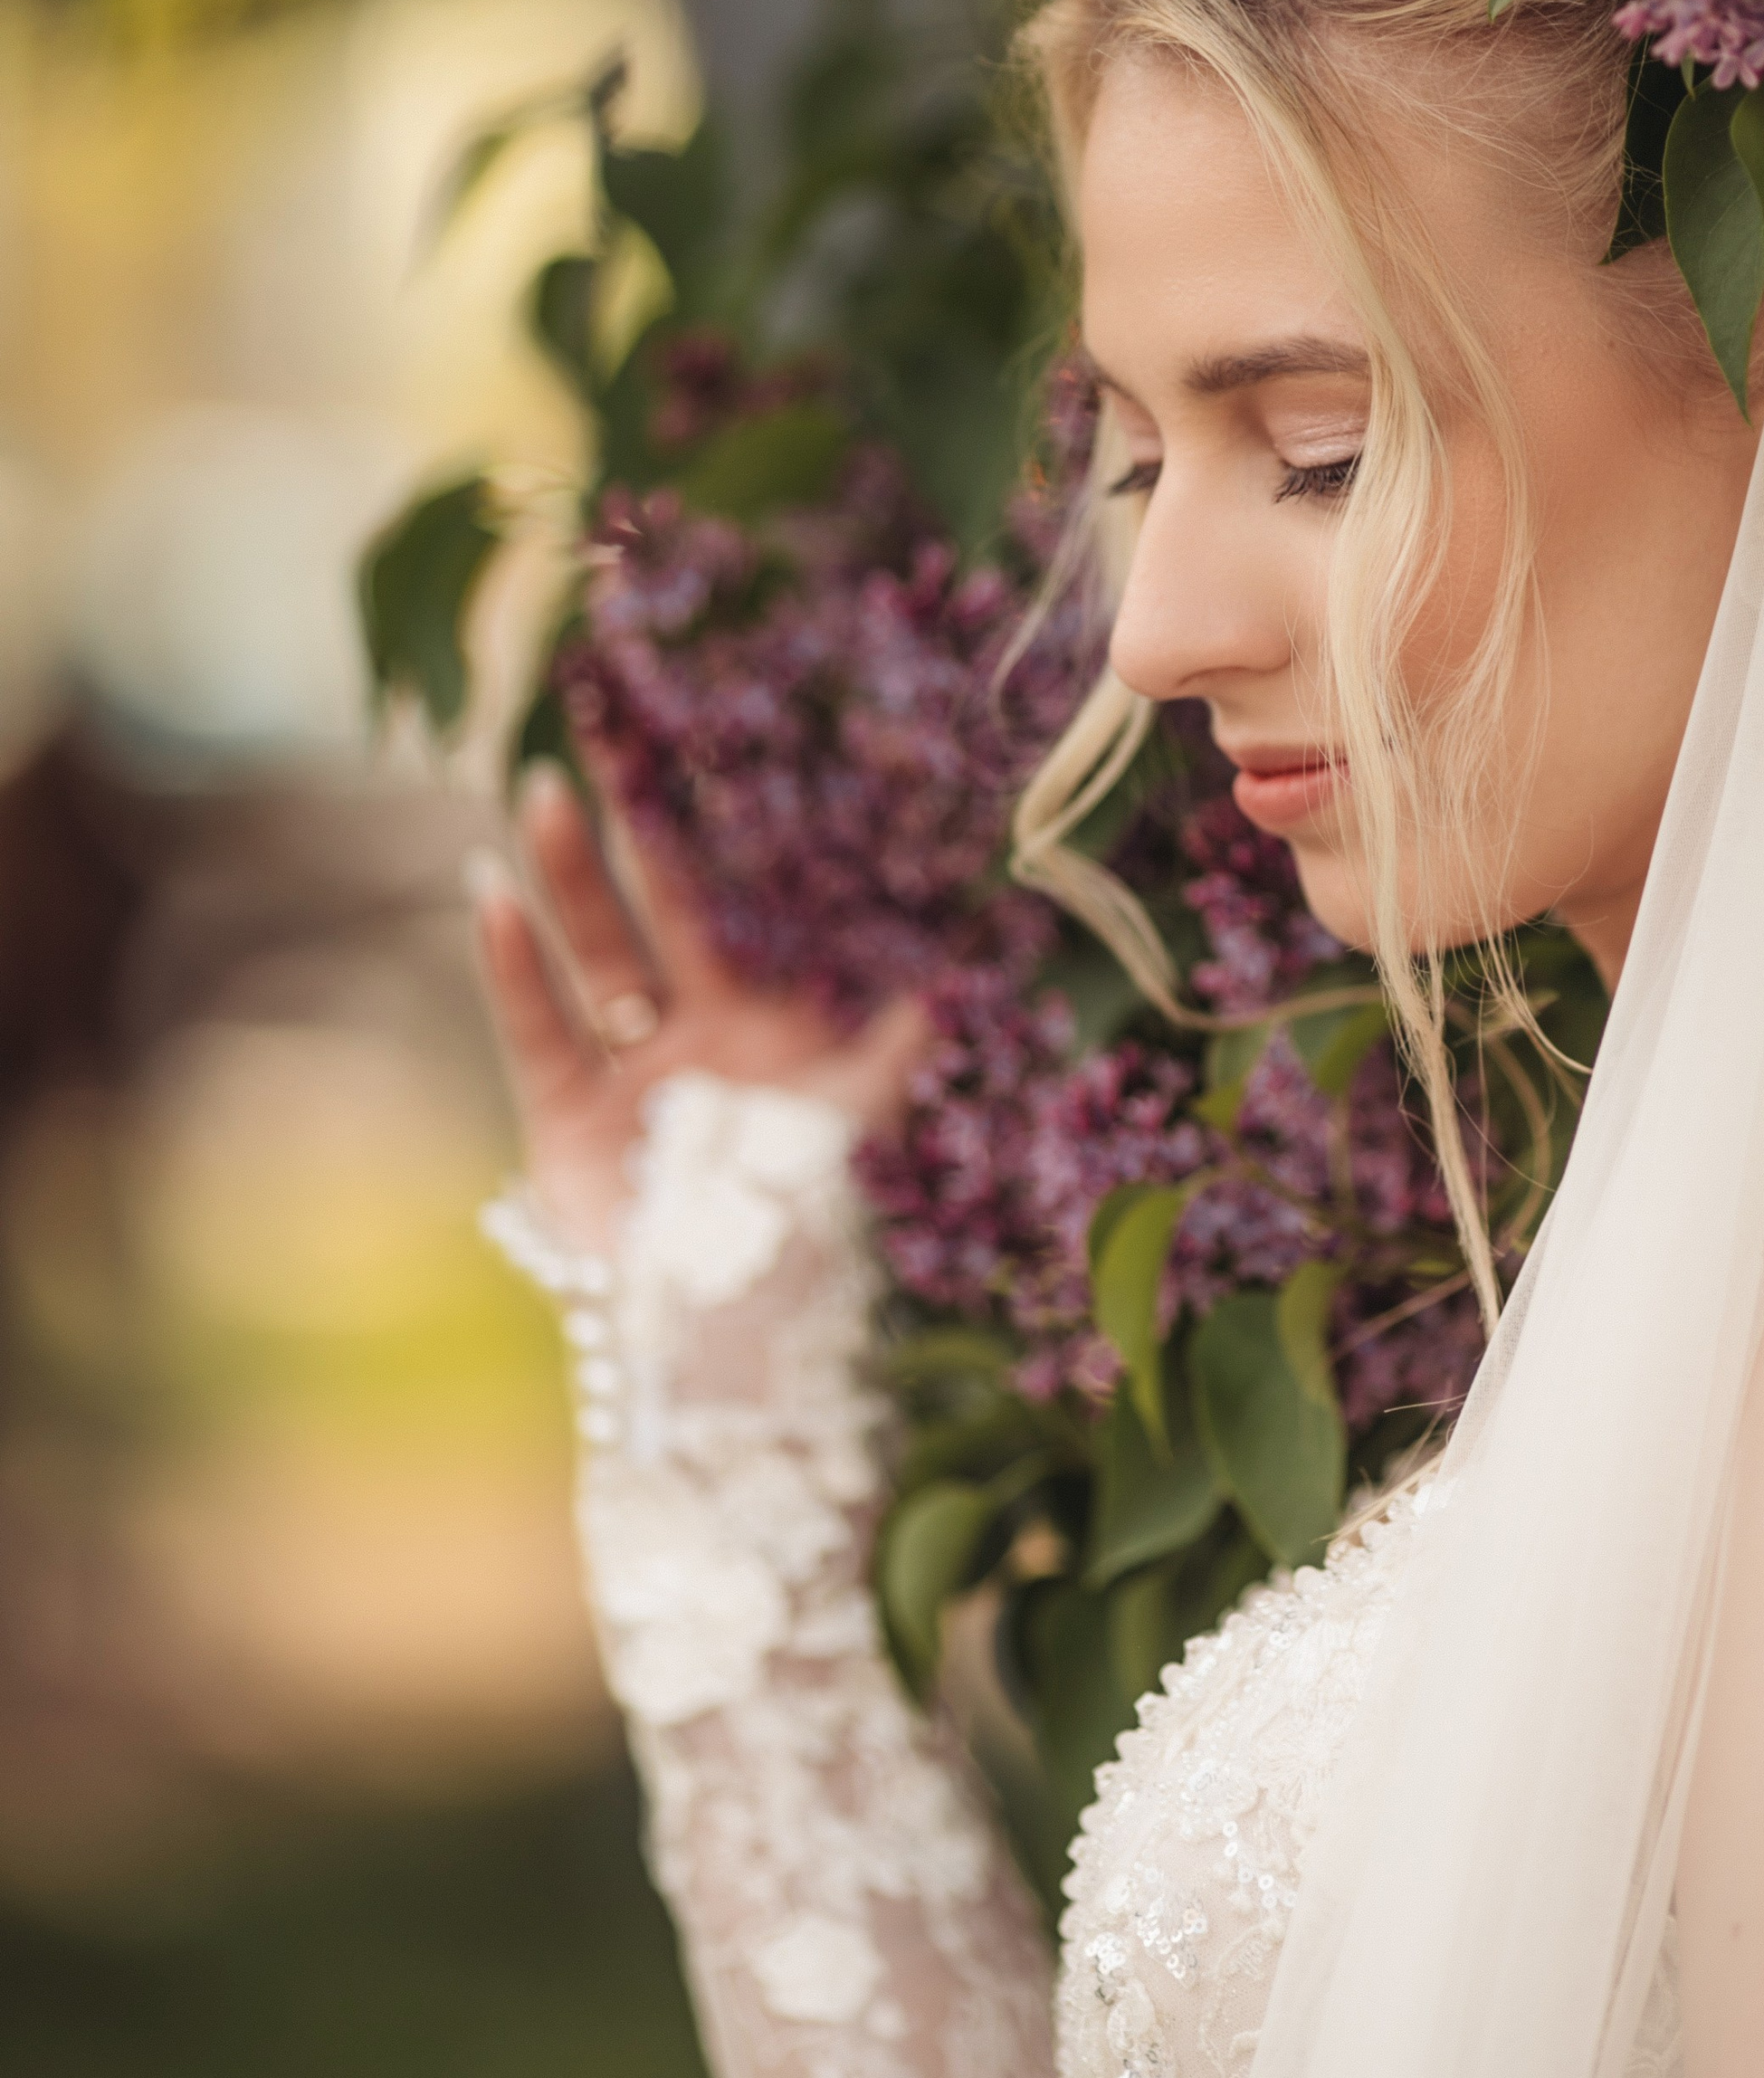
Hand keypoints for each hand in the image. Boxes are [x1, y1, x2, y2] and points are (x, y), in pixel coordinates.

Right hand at [471, 764, 925, 1252]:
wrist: (746, 1342)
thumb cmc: (819, 1231)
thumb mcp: (871, 1120)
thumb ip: (902, 1047)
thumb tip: (958, 970)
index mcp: (765, 1028)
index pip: (734, 909)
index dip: (715, 839)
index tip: (698, 754)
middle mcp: (689, 1038)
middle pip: (649, 912)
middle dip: (624, 829)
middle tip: (603, 735)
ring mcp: (622, 1075)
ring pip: (588, 953)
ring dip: (563, 876)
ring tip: (538, 793)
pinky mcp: (562, 1121)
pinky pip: (534, 1027)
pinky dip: (513, 965)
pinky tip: (490, 894)